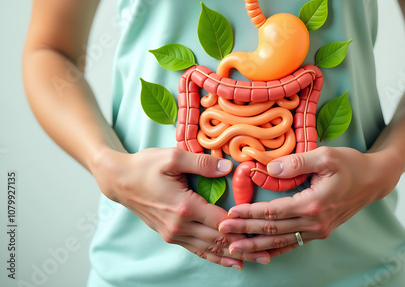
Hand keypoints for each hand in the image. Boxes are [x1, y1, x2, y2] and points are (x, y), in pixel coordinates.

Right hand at [95, 147, 270, 268]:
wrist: (120, 180)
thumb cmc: (145, 166)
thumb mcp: (173, 157)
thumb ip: (203, 164)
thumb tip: (228, 167)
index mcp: (184, 207)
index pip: (221, 222)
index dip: (242, 227)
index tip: (263, 231)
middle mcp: (180, 226)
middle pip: (219, 241)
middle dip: (244, 247)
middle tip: (269, 252)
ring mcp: (174, 233)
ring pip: (209, 250)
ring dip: (233, 256)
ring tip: (257, 260)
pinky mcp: (170, 235)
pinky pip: (197, 250)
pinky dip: (215, 258)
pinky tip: (230, 263)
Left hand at [218, 146, 403, 257]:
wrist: (374, 179)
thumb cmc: (350, 164)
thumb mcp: (325, 156)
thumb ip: (296, 162)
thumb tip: (269, 169)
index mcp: (313, 204)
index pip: (273, 212)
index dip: (250, 213)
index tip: (230, 212)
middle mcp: (315, 223)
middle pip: (273, 230)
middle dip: (245, 231)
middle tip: (222, 231)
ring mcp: (318, 230)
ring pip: (281, 241)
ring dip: (255, 244)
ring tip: (233, 247)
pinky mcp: (320, 231)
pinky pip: (293, 244)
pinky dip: (275, 249)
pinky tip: (260, 253)